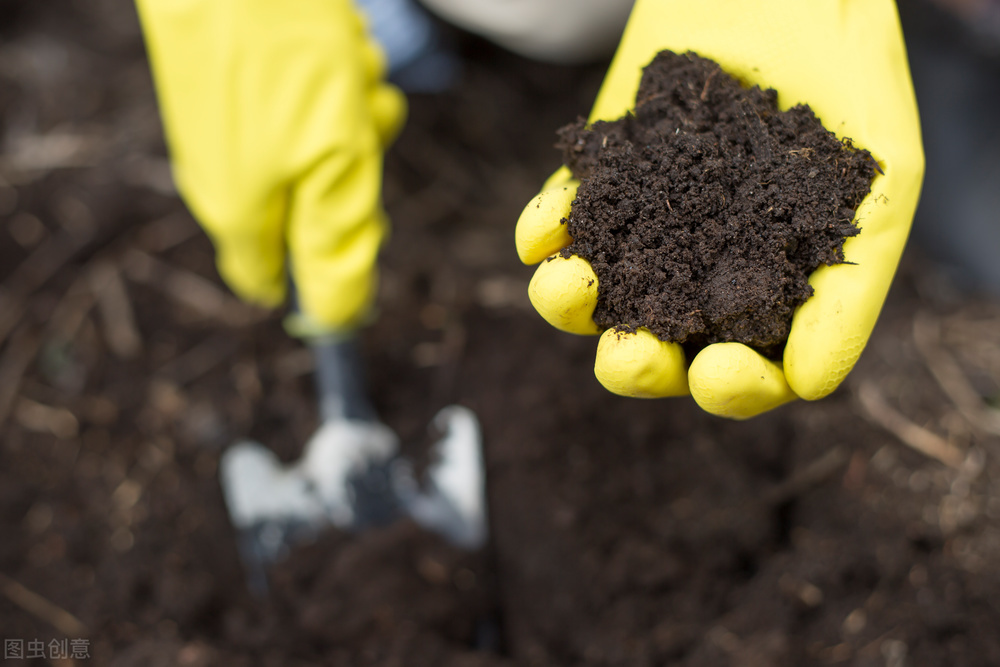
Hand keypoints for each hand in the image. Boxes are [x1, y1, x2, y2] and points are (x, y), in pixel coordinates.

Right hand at [136, 0, 405, 330]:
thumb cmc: (284, 61)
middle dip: (354, 173)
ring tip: (344, 76)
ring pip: (326, 153)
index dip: (328, 275)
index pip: (281, 286)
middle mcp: (232, 184)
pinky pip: (311, 108)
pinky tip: (332, 48)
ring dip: (355, 117)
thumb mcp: (332, 165)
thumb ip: (335, 243)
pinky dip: (335, 83)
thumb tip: (338, 319)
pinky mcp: (245, 95)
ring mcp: (237, 137)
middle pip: (317, 213)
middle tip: (356, 133)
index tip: (362, 227)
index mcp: (243, 219)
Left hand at [515, 0, 923, 418]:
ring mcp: (645, 229)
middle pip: (660, 352)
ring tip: (568, 285)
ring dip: (571, 307)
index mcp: (772, 292)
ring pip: (595, 299)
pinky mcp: (602, 179)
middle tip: (629, 354)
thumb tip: (807, 381)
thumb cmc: (850, 76)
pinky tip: (544, 236)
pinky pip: (559, 223)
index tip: (720, 370)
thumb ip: (851, 279)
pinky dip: (545, 232)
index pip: (748, 372)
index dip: (733, 388)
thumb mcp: (881, 176)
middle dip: (638, 365)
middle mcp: (701, 273)